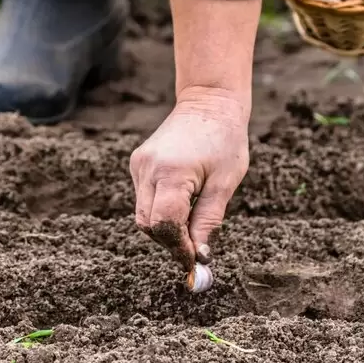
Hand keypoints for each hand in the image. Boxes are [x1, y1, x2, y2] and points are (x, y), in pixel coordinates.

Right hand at [130, 87, 249, 270]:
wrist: (209, 101)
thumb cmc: (225, 140)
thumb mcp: (224, 184)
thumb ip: (208, 221)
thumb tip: (199, 256)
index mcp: (171, 172)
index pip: (164, 225)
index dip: (179, 247)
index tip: (195, 261)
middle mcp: (148, 168)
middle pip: (148, 224)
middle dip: (170, 240)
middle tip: (195, 248)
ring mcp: (139, 164)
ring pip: (143, 213)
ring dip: (164, 226)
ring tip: (191, 222)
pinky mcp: (138, 162)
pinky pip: (143, 197)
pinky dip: (159, 208)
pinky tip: (181, 201)